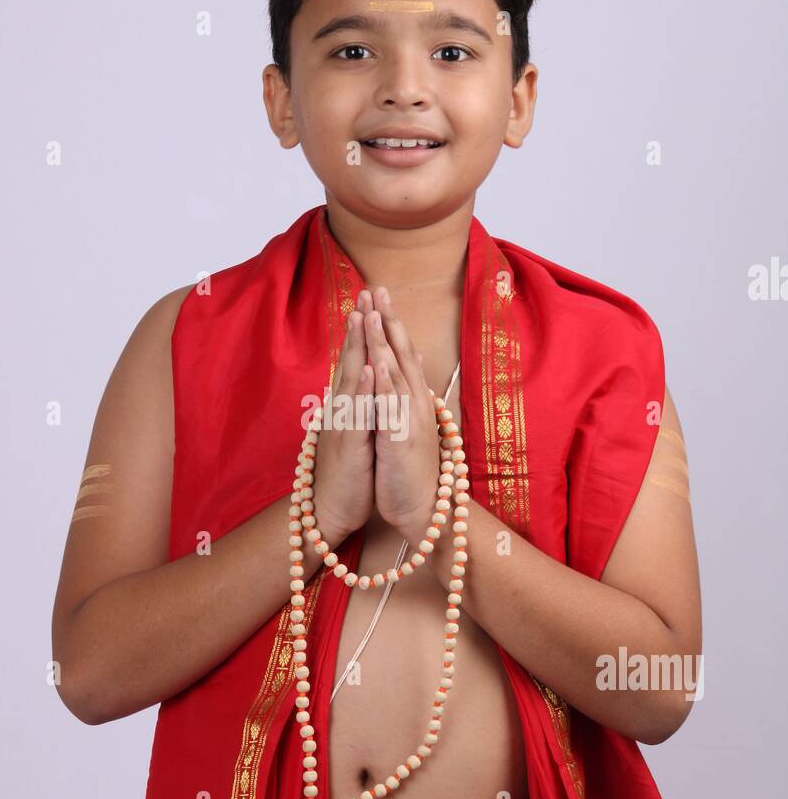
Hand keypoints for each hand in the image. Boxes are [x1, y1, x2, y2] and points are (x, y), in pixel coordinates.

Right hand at [310, 289, 376, 550]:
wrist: (328, 513)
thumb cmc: (346, 476)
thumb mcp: (356, 435)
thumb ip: (361, 406)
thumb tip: (366, 380)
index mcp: (346, 408)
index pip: (354, 362)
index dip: (361, 331)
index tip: (369, 300)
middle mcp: (341, 411)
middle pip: (350, 362)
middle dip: (359, 327)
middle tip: (365, 292)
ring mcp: (344, 427)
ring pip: (351, 381)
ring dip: (358, 348)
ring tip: (363, 317)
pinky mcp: (351, 448)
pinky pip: (358, 416)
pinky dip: (363, 392)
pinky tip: (369, 370)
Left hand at [364, 287, 441, 548]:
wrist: (424, 511)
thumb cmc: (412, 472)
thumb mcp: (406, 427)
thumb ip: (404, 398)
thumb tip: (402, 371)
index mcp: (412, 400)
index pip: (401, 354)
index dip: (390, 324)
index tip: (378, 295)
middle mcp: (414, 404)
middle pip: (401, 354)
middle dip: (388, 320)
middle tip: (377, 287)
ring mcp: (409, 420)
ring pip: (396, 373)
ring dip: (385, 342)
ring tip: (374, 312)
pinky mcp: (401, 440)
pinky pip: (392, 408)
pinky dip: (385, 384)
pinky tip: (378, 363)